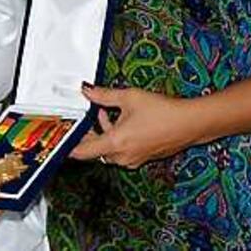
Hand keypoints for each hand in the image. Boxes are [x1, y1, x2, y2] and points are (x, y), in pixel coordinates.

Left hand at [71, 84, 211, 169]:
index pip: (82, 152)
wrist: (190, 123)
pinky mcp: (142, 158)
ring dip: (104, 132)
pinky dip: (117, 137)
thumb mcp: (129, 97)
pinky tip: (124, 120)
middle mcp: (123, 156)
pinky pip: (121, 150)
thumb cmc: (163, 111)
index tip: (60, 140)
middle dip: (89, 132)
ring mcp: (133, 159)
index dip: (68, 146)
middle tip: (85, 115)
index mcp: (116, 142)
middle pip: (95, 149)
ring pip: (108, 149)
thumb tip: (87, 91)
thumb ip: (104, 95)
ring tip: (108, 111)